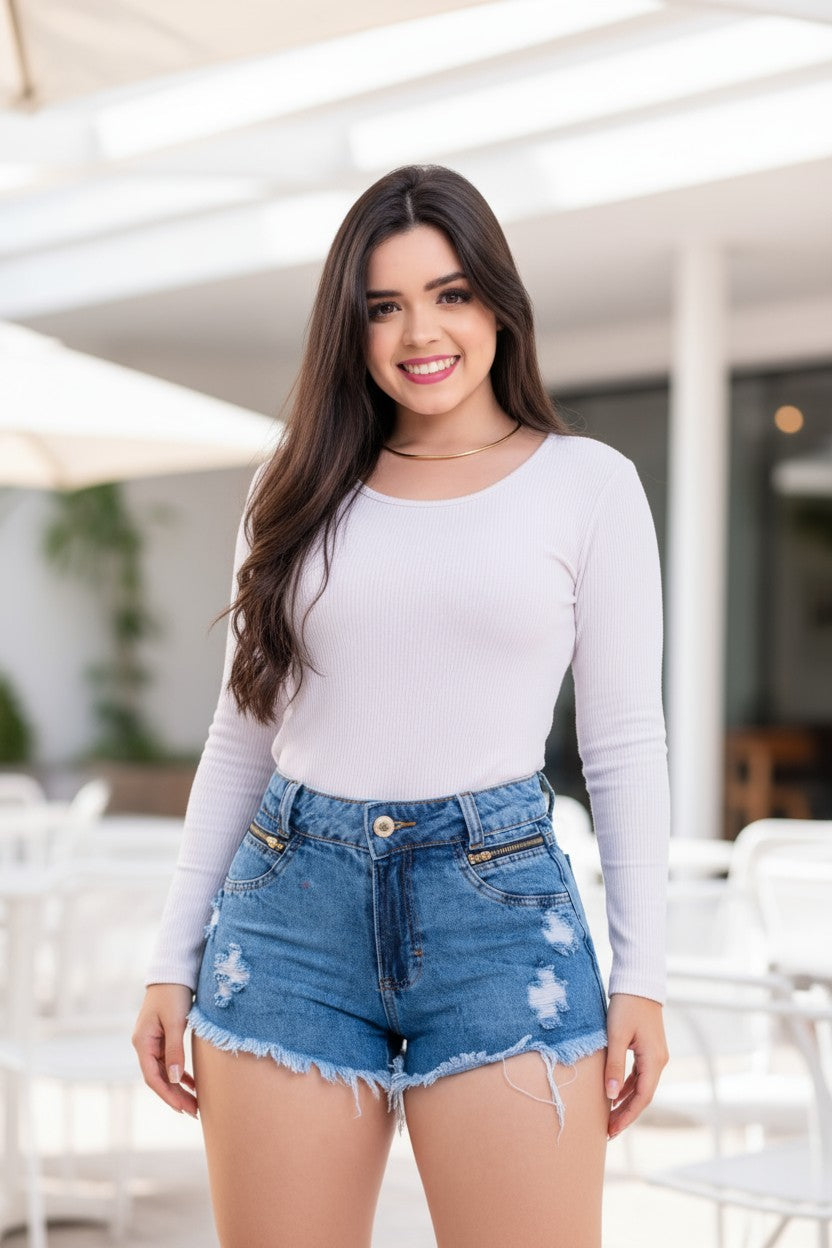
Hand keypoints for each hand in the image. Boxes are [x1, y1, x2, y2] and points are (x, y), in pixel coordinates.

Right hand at [132, 983, 198, 1117]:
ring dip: (178, 1087)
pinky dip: (180, 1073)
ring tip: (195, 1103)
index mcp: (142, 1042)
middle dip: (175, 1096)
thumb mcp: (176, 1021)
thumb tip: (176, 1079)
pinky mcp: (162, 1037)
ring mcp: (152, 1041)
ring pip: (165, 1072)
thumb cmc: (174, 993)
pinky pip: (169, 1062)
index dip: (168, 1095)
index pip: (153, 1077)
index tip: (183, 1109)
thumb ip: (175, 1050)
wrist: (173, 970)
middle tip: (194, 1112)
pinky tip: (192, 1083)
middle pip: (159, 1078)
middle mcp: (144, 1045)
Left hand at [604, 992, 667, 1138]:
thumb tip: (611, 1096)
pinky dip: (627, 1086)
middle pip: (643, 1096)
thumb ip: (614, 1066)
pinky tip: (615, 1094)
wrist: (638, 982)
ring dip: (626, 1101)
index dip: (627, 1116)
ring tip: (609, 1116)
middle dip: (626, 1114)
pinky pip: (639, 1075)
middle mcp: (659, 1061)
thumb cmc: (626, 1006)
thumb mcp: (616, 1036)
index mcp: (654, 1061)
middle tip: (608, 1130)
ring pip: (641, 1086)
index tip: (611, 1130)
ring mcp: (655, 1055)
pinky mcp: (649, 1049)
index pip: (642, 1098)